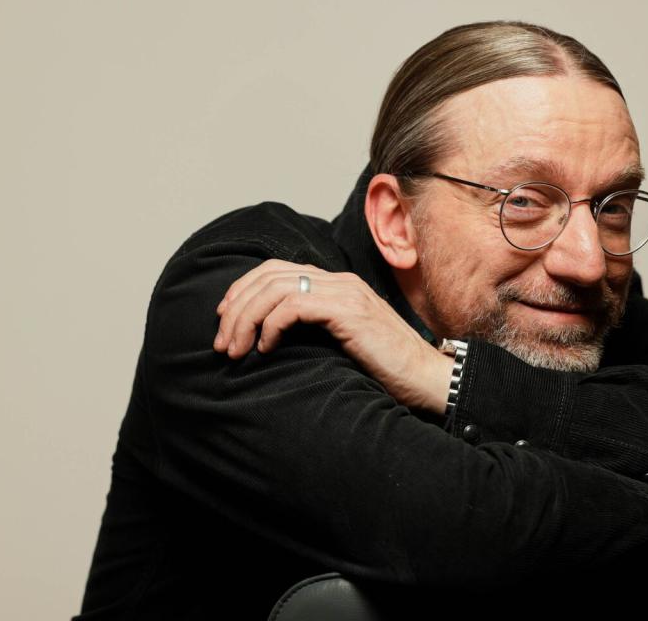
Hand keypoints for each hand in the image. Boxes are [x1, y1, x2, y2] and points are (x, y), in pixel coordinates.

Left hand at [213, 260, 452, 413]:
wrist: (426, 379)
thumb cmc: (386, 369)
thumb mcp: (344, 342)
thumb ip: (316, 328)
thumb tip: (272, 336)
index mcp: (336, 284)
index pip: (276, 269)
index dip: (243, 290)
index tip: (224, 320)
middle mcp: (339, 281)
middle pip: (268, 275)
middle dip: (236, 307)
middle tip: (221, 342)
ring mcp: (345, 293)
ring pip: (275, 289)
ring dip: (246, 319)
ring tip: (235, 350)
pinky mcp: (348, 311)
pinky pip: (294, 306)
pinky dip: (271, 325)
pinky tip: (266, 348)